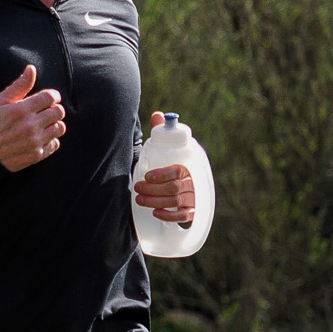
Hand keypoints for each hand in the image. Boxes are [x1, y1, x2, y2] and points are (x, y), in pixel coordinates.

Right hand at [0, 65, 65, 172]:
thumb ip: (18, 86)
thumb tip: (31, 69)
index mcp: (21, 110)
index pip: (50, 97)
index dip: (53, 95)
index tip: (50, 98)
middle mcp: (30, 125)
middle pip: (58, 112)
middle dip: (54, 109)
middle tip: (46, 111)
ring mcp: (34, 141)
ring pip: (59, 128)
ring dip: (54, 124)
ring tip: (44, 124)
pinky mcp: (36, 155)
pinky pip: (54, 144)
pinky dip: (51, 140)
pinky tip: (40, 138)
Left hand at [134, 110, 194, 225]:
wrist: (186, 184)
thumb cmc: (172, 163)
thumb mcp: (168, 148)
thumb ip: (162, 132)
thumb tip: (158, 114)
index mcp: (190, 165)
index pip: (177, 170)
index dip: (162, 174)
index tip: (147, 176)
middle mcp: (194, 182)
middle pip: (173, 188)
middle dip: (153, 189)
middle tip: (138, 188)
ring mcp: (194, 198)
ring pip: (175, 202)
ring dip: (155, 201)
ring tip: (140, 199)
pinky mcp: (192, 211)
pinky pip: (183, 216)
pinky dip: (169, 215)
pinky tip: (156, 213)